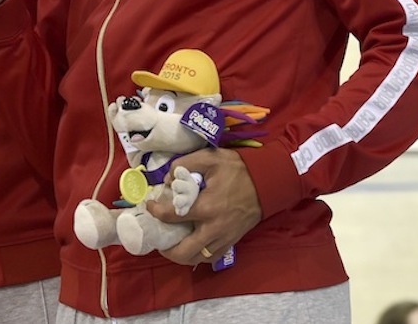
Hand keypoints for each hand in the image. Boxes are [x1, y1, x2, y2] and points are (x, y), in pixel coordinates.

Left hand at [146, 149, 261, 265]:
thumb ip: (183, 164)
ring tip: (172, 244)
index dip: (156, 212)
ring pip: (197, 258)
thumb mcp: (209, 157)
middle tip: (158, 237)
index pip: (172, 216)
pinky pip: (211, 256)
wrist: (268, 181)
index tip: (150, 206)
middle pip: (183, 252)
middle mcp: (214, 228)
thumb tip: (167, 179)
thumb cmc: (238, 169)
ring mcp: (224, 237)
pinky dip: (198, 255)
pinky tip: (190, 246)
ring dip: (181, 255)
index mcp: (206, 207)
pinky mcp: (232, 241)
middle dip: (166, 249)